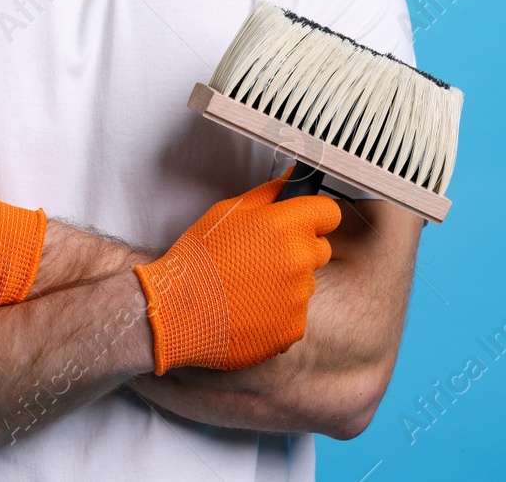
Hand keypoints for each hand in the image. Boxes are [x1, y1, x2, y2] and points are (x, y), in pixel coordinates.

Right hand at [133, 169, 341, 374]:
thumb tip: (291, 178)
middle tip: (262, 257)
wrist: (176, 310)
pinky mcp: (293, 328)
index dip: (313, 217)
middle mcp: (299, 260)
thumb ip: (268, 193)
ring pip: (306, 283)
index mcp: (286, 226)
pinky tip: (250, 310)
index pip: (329, 213)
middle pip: (320, 249)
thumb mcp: (227, 212)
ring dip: (287, 283)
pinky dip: (278, 313)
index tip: (298, 224)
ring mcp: (299, 298)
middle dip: (299, 250)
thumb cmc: (198, 258)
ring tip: (248, 287)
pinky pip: (296, 314)